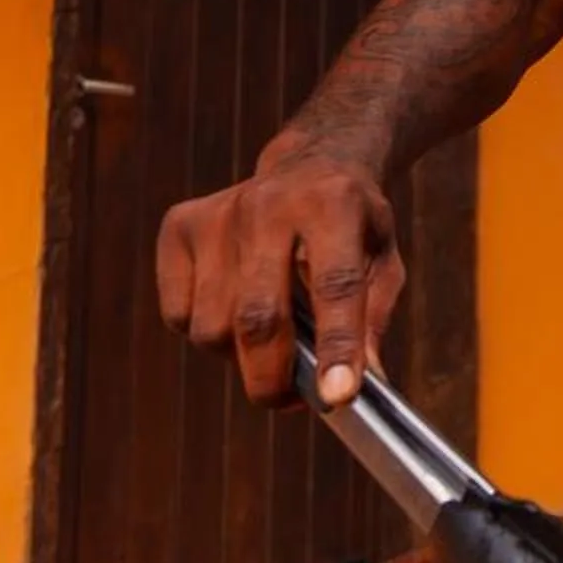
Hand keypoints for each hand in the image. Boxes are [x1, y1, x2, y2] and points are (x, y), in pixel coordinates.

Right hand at [156, 146, 402, 407]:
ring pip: (212, 326)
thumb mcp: (384, 260)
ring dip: (239, 357)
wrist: (309, 163)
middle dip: (272, 377)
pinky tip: (235, 310)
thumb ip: (372, 320)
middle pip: (259, 316)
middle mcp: (271, 204)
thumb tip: (353, 386)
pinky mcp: (180, 225)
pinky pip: (179, 314)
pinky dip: (205, 332)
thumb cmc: (352, 225)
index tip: (337, 397)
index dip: (337, 346)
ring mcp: (220, 214)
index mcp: (335, 204)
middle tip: (290, 400)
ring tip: (269, 343)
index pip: (336, 285)